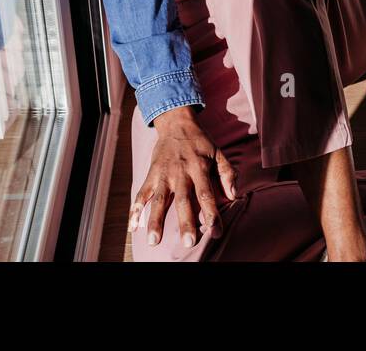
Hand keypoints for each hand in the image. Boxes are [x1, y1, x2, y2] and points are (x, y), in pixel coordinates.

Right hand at [129, 105, 238, 249]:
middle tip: (188, 242)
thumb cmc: (200, 141)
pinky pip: (141, 194)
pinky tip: (132, 227)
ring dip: (155, 221)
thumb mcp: (218, 152)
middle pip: (182, 201)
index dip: (211, 214)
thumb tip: (233, 195)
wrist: (175, 122)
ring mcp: (163, 175)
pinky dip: (135, 210)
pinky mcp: (151, 174)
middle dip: (185, 222)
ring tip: (153, 241)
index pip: (206, 195)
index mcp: (198, 168)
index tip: (215, 232)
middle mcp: (180, 173)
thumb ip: (227, 173)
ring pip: (158, 200)